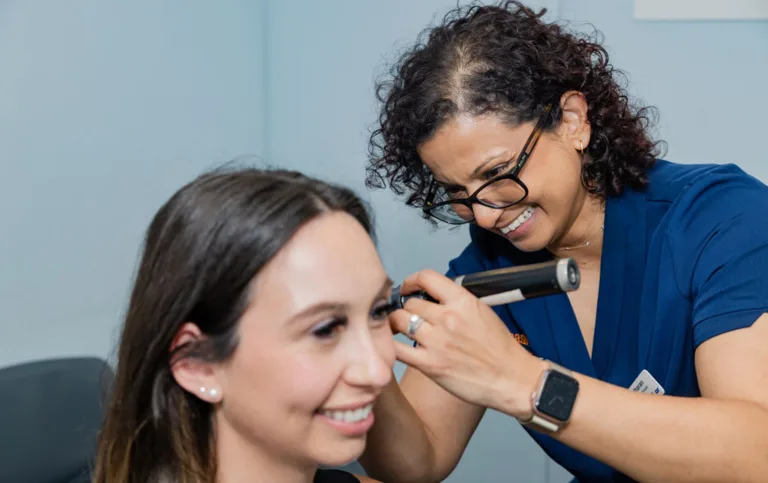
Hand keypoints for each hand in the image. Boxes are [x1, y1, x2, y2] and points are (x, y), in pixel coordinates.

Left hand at [390, 269, 545, 416]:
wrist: (511, 378)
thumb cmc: (500, 348)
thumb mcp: (482, 311)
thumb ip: (456, 302)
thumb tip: (432, 296)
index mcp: (463, 301)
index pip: (426, 277)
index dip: (411, 280)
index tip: (409, 288)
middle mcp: (448, 318)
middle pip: (409, 303)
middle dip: (406, 308)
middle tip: (409, 316)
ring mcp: (437, 342)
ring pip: (399, 321)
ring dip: (396, 324)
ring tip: (400, 329)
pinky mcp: (430, 365)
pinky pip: (397, 349)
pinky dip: (392, 346)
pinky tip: (397, 346)